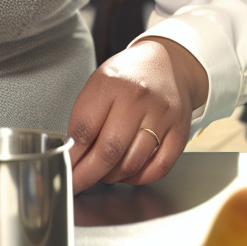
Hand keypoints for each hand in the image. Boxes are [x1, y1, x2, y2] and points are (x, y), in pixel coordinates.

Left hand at [67, 37, 207, 194]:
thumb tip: (74, 157)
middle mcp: (138, 97)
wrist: (167, 63)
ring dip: (113, 177)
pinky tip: (129, 172)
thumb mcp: (99, 83)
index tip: (66, 169)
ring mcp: (162, 114)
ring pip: (133, 163)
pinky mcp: (179, 130)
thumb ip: (85, 117)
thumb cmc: (128, 76)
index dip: (72, 157)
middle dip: (88, 175)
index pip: (85, 129)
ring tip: (104, 173)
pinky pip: (158, 168)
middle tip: (79, 182)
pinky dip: (140, 178)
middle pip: (108, 150)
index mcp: (112, 82)